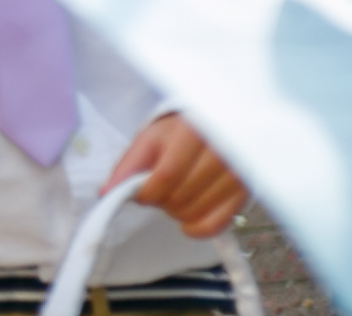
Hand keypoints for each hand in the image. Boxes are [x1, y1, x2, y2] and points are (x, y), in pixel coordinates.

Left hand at [103, 111, 247, 239]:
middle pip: (182, 197)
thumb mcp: (152, 136)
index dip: (147, 193)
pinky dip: (196, 229)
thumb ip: (130, 164)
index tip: (139, 192)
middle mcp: (221, 152)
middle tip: (157, 191)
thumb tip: (106, 193)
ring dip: (176, 214)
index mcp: (194, 131)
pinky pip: (216, 225)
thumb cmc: (182, 130)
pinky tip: (188, 218)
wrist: (218, 123)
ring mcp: (237, 174)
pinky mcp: (244, 193)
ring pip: (197, 213)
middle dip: (160, 201)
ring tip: (175, 196)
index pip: (167, 175)